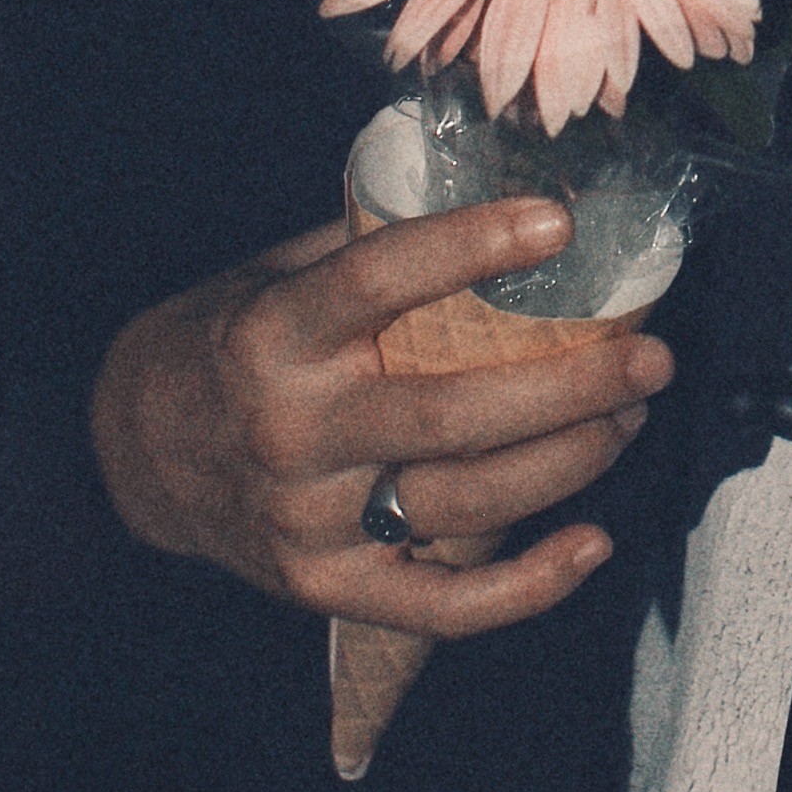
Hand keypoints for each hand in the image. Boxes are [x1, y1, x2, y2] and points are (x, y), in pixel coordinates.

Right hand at [88, 195, 673, 637]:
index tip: (559, 221)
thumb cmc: (238, 341)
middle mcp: (291, 430)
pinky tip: (592, 545)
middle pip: (452, 415)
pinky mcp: (326, 587)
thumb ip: (376, 245)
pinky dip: (528, 586)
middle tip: (653, 358)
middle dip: (571, 386)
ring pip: (465, 502)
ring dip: (569, 462)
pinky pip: (440, 604)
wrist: (139, 453)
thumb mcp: (281, 275)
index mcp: (274, 334)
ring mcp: (308, 520)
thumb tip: (509, 188)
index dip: (473, 245)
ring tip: (630, 417)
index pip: (381, 277)